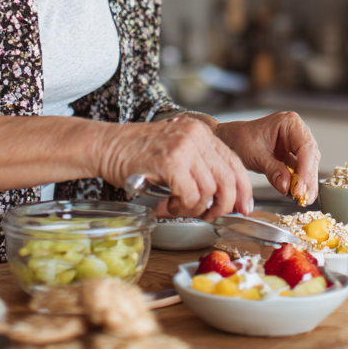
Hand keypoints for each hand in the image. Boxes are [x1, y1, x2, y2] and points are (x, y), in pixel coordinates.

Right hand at [96, 116, 252, 219]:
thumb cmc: (134, 153)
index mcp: (200, 132)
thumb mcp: (174, 152)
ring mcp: (184, 147)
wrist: (104, 146)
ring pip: (209, 191)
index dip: (243, 188)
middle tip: (209, 216)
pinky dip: (180, 208)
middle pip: (228, 179)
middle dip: (223, 205)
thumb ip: (197, 167)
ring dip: (194, 209)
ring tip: (176, 209)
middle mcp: (196, 136)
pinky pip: (190, 196)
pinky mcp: (170, 162)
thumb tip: (220, 196)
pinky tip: (166, 206)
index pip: (234, 162)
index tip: (243, 207)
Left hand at [214, 111, 320, 205]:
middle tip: (304, 197)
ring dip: (305, 183)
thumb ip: (272, 169)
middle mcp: (296, 132)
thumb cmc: (239, 139)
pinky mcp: (291, 157)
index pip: (305, 147)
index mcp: (290, 123)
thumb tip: (287, 186)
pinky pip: (299, 170)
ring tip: (302, 199)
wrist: (228, 140)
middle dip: (307, 179)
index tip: (300, 188)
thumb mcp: (254, 154)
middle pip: (310, 157)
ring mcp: (295, 145)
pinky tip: (297, 194)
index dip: (305, 169)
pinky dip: (298, 183)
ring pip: (307, 165)